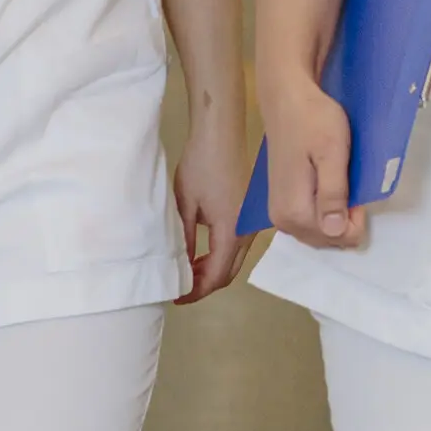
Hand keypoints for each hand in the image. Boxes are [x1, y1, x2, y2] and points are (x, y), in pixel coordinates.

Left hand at [172, 125, 257, 302]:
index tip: (177, 296)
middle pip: (230, 272)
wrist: (221, 134)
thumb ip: (187, 241)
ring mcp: (253, 222)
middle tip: (181, 287)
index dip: (197, 291)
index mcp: (232, 231)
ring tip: (188, 271)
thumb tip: (183, 269)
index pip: (217, 275)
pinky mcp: (251, 213)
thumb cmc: (200, 166)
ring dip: (214, 270)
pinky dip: (221, 255)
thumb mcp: (185, 206)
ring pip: (236, 260)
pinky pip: (238, 246)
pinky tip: (204, 253)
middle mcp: (248, 231)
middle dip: (206, 284)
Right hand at [254, 79, 368, 249]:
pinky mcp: (280, 202)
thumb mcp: (332, 153)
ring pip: (319, 232)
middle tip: (350, 182)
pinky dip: (325, 212)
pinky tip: (330, 187)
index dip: (357, 217)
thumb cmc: (313, 120)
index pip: (340, 238)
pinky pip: (310, 222)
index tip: (356, 187)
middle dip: (346, 219)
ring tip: (342, 183)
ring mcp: (278, 213)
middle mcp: (282, 221)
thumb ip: (333, 194)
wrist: (287, 99)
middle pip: (328, 240)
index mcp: (294, 212)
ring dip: (336, 216)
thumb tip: (335, 231)